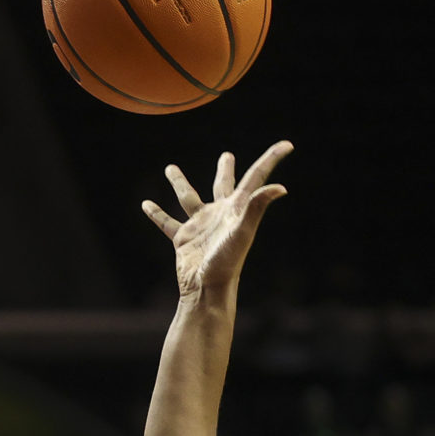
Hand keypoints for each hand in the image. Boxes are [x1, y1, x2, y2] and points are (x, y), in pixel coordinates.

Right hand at [143, 141, 291, 304]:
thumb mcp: (243, 232)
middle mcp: (220, 214)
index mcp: (238, 209)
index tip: (288, 145)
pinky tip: (146, 204)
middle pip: (223, 185)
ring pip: (188, 198)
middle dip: (225, 170)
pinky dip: (157, 214)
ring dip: (179, 183)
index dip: (272, 159)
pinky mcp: (184, 238)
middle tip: (227, 156)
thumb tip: (280, 187)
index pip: (256, 177)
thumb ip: (256, 207)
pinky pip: (167, 222)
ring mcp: (200, 226)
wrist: (207, 290)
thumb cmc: (227, 263)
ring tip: (170, 168)